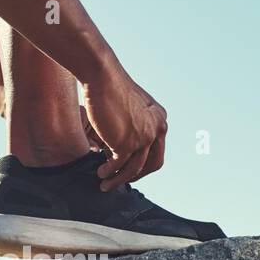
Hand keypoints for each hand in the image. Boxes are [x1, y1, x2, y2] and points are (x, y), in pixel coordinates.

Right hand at [82, 64, 166, 191]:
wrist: (102, 76)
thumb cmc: (111, 87)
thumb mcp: (131, 106)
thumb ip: (135, 124)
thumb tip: (126, 148)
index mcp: (159, 119)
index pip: (157, 151)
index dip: (145, 166)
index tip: (131, 171)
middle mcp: (157, 128)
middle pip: (152, 164)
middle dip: (136, 176)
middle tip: (121, 181)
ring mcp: (143, 137)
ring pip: (134, 168)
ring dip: (118, 179)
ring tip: (105, 183)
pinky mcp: (126, 142)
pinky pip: (118, 165)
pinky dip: (109, 172)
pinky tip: (100, 173)